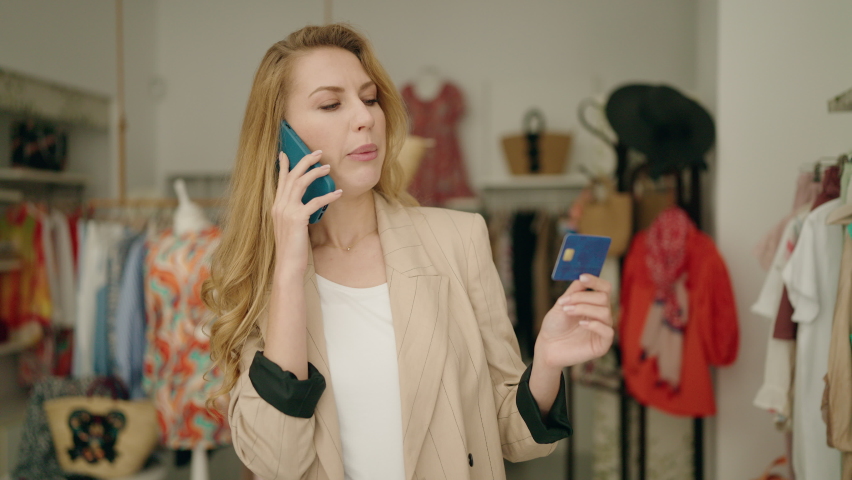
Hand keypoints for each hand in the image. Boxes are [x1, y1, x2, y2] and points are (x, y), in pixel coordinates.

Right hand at [271, 150, 341, 275]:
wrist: (288, 264)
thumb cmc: (292, 247)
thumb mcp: (291, 226)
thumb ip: (294, 213)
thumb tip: (306, 204)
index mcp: (276, 206)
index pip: (279, 180)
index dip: (283, 165)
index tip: (285, 153)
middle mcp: (279, 205)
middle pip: (292, 176)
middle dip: (305, 161)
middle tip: (318, 153)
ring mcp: (287, 211)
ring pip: (300, 183)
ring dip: (315, 172)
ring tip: (328, 167)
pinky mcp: (297, 219)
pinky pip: (314, 202)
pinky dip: (328, 196)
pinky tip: (338, 193)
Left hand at [534, 274, 614, 369]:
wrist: (547, 346)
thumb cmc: (554, 326)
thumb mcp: (562, 304)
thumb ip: (574, 291)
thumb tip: (583, 277)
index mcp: (593, 304)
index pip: (604, 288)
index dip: (595, 281)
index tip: (582, 277)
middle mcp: (601, 315)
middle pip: (604, 297)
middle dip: (582, 297)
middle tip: (566, 302)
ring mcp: (603, 329)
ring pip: (605, 312)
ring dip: (584, 308)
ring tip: (567, 312)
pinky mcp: (602, 344)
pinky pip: (608, 331)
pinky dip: (595, 325)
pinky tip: (581, 324)